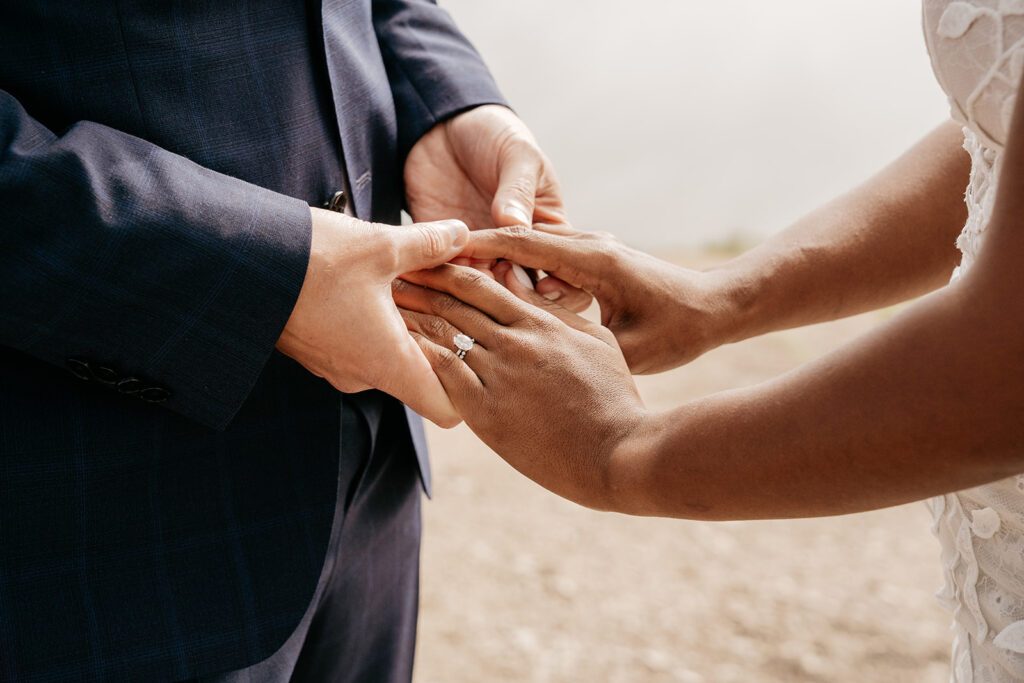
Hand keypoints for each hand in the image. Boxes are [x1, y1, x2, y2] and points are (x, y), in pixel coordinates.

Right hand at [276, 207, 468, 426]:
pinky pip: (363, 348)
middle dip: (441, 342)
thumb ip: (430, 245)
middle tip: (454, 300)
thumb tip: (465, 234)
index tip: (476, 349)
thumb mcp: (380, 245)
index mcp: (388, 364)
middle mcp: (365, 377)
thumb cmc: (308, 258)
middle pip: (424, 380)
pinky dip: (379, 324)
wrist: (235, 261)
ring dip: (408, 328)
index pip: (448, 410)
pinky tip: (378, 286)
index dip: (469, 387)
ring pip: (392, 359)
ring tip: (413, 284)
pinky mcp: (319, 351)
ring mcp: (339, 367)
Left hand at [393, 262, 647, 508]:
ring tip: (386, 304)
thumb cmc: (612, 397)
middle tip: (390, 274)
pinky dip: (420, 357)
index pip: (482, 283)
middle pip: (455, 303)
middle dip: (420, 285)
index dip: (448, 268)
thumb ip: (551, 310)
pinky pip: (443, 377)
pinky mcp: (487, 413)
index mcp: (540, 322)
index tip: (424, 260)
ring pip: (444, 335)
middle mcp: (515, 342)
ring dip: (412, 316)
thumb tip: (517, 281)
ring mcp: (499, 377)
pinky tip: (397, 348)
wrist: (617, 453)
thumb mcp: (592, 340)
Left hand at [404, 104, 589, 308]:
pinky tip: (431, 273)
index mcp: (549, 230)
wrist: (444, 125)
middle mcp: (518, 251)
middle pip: (522, 291)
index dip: (553, 285)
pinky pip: (446, 275)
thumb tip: (516, 224)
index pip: (562, 270)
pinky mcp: (446, 251)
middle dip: (507, 292)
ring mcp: (482, 254)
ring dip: (471, 291)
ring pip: (483, 291)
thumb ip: (517, 190)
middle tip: (489, 275)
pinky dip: (439, 279)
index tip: (532, 278)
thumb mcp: (517, 155)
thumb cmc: (495, 134)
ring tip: (459, 279)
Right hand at [460, 224, 738, 372]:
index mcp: (594, 260)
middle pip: (517, 238)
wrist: (719, 306)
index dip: (477, 249)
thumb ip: (582, 348)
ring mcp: (592, 249)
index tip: (438, 257)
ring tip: (449, 271)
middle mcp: (589, 246)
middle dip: (473, 248)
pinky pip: (545, 257)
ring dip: (491, 255)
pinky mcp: (594, 260)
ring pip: (529, 245)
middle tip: (430, 263)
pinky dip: (515, 265)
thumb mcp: (632, 348)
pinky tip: (492, 285)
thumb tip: (533, 361)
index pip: (521, 244)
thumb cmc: (682, 329)